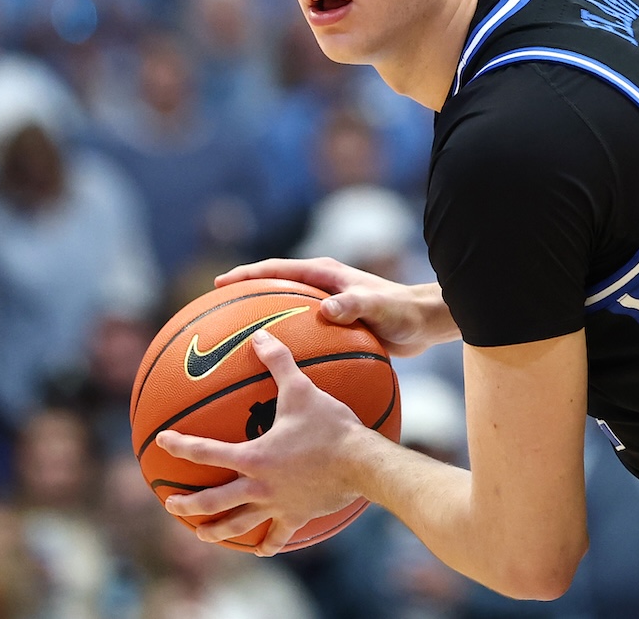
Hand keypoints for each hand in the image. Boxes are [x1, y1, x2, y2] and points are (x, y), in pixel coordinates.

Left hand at [156, 329, 375, 554]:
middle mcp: (258, 486)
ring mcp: (276, 505)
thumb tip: (260, 335)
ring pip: (238, 524)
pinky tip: (261, 549)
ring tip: (200, 534)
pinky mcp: (296, 517)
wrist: (363, 464)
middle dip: (187, 503)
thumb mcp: (302, 389)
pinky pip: (278, 536)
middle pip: (213, 501)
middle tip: (169, 503)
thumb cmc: (330, 427)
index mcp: (253, 456)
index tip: (161, 442)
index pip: (205, 451)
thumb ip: (278, 362)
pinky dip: (268, 544)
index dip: (180, 445)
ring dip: (216, 531)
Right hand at [217, 257, 457, 356]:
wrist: (424, 322)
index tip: (219, 284)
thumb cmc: (403, 312)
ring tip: (232, 341)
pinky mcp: (332, 325)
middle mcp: (320, 286)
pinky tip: (272, 368)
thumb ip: (355, 306)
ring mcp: (324, 305)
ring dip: (259, 320)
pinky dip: (283, 344)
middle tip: (214, 310)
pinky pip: (299, 332)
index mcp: (324, 274)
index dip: (247, 275)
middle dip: (243, 295)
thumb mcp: (379, 308)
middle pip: (272, 288)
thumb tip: (327, 309)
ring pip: (283, 311)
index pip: (276, 270)